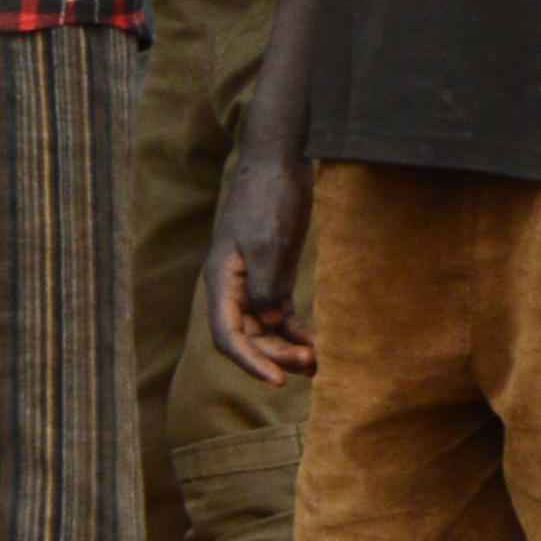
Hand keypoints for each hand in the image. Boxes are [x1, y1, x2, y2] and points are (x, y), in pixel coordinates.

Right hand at [210, 144, 311, 383]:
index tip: (277, 379)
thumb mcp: (268, 242)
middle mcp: (233, 288)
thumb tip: (270, 321)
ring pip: (265, 328)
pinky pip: (280, 312)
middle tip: (311, 364)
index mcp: (222, 282)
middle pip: (248, 337)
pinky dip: (295, 329)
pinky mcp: (274, 273)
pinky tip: (316, 341)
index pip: (228, 335)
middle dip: (276, 355)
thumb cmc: (269, 197)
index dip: (250, 361)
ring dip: (287, 347)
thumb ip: (266, 285)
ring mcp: (253, 281)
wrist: (279, 160)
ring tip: (318, 361)